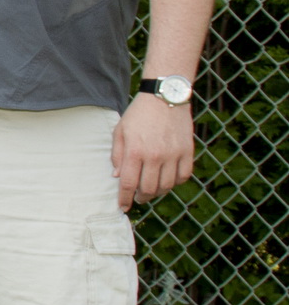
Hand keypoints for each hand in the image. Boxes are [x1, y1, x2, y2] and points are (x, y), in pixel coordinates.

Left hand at [112, 93, 193, 210]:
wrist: (165, 97)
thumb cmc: (139, 114)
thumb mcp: (120, 131)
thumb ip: (117, 155)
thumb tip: (117, 177)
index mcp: (135, 151)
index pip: (129, 184)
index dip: (125, 199)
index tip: (123, 207)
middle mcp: (155, 156)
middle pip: (149, 189)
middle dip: (141, 198)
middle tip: (138, 198)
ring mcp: (173, 154)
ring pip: (167, 186)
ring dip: (158, 193)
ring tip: (151, 191)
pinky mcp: (187, 151)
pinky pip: (184, 176)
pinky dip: (176, 183)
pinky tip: (168, 181)